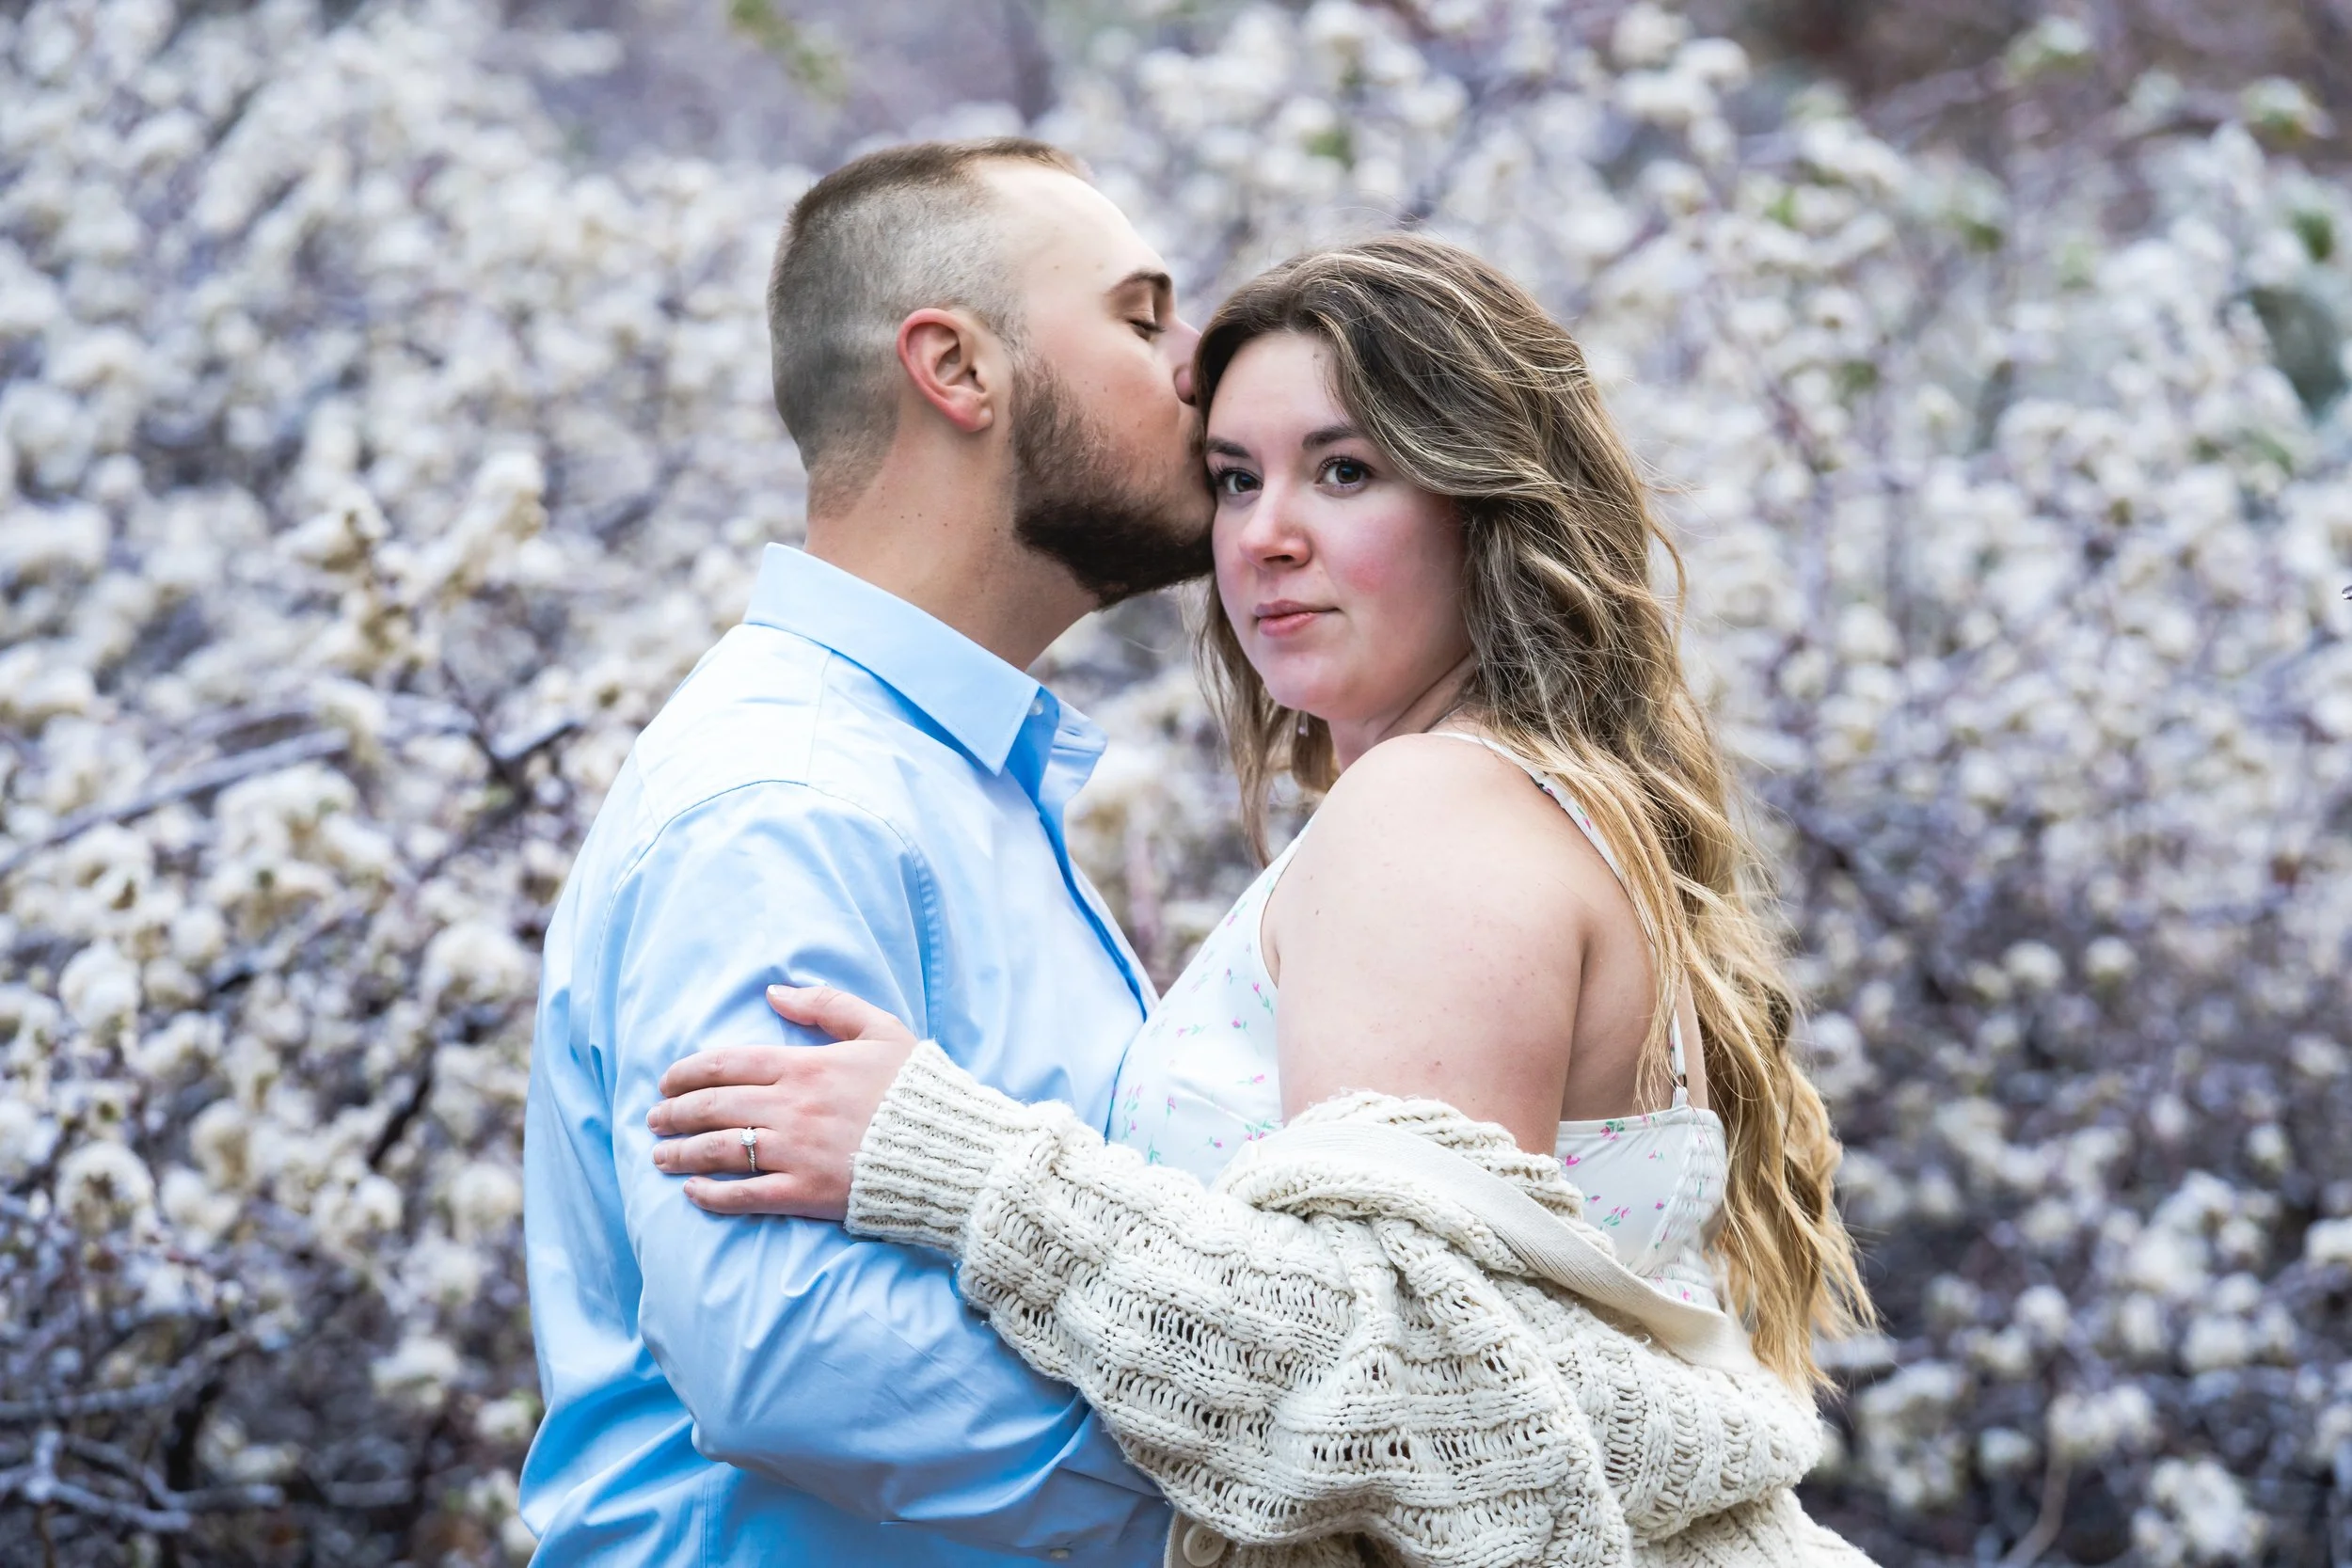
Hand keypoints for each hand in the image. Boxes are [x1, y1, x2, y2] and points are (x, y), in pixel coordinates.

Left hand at [647, 984, 917, 1219]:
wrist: (951, 1150)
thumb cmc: (918, 1089)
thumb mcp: (881, 1030)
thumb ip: (827, 1005)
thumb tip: (774, 993)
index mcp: (805, 1066)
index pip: (726, 1064)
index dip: (687, 1072)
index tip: (667, 1081)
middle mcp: (790, 1108)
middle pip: (711, 1108)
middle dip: (673, 1113)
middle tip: (654, 1120)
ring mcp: (795, 1153)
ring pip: (717, 1151)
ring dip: (680, 1154)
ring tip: (660, 1157)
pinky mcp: (805, 1194)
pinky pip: (744, 1195)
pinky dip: (710, 1195)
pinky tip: (693, 1193)